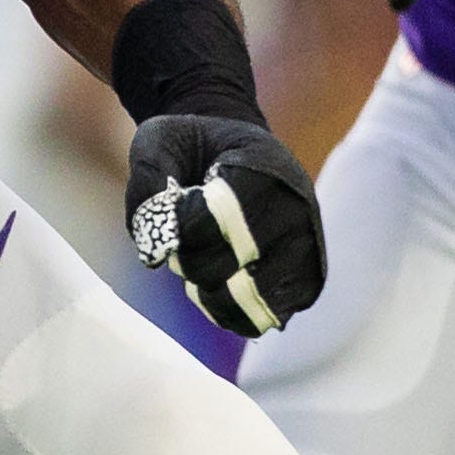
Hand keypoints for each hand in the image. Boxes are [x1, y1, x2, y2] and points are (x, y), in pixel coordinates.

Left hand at [125, 114, 325, 335]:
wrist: (238, 149)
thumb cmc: (193, 146)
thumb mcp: (158, 140)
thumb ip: (146, 185)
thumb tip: (156, 251)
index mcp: (263, 168)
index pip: (210, 220)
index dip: (178, 226)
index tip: (178, 204)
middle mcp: (296, 209)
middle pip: (225, 265)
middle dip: (188, 259)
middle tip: (189, 234)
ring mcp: (307, 246)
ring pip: (247, 298)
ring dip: (209, 289)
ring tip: (203, 259)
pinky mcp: (308, 277)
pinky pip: (268, 315)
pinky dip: (231, 310)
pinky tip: (217, 286)